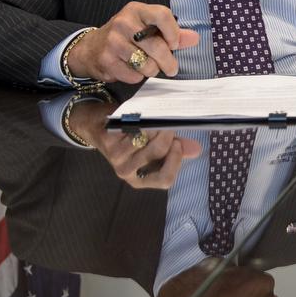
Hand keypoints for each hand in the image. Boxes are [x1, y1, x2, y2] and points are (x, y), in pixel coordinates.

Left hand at [66, 99, 199, 189]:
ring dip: (156, 124)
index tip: (178, 143)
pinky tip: (142, 116)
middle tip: (169, 125)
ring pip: (148, 138)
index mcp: (141, 179)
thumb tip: (196, 150)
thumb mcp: (154, 149)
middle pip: (159, 152)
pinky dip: (143, 119)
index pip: (165, 180)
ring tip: (156, 119)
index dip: (176, 161)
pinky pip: (135, 127)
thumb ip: (175, 151)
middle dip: (169, 134)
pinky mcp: (109, 141)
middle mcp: (128, 172)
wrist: (99, 126)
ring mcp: (117, 158)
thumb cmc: (131, 140)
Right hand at [67, 2, 198, 82]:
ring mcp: (113, 41)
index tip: (175, 45)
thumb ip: (172, 33)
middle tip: (171, 68)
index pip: (162, 15)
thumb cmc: (127, 36)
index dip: (173, 33)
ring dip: (152, 70)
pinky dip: (137, 76)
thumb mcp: (148, 27)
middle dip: (168, 62)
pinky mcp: (107, 60)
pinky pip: (134, 76)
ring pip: (147, 64)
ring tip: (148, 66)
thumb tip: (195, 38)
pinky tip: (132, 69)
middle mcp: (123, 22)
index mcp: (136, 10)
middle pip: (157, 46)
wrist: (91, 48)